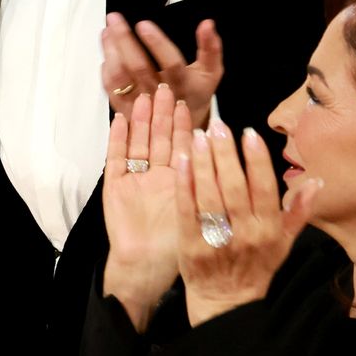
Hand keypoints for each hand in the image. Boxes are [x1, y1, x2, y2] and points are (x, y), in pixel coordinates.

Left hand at [101, 14, 222, 127]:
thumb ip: (211, 48)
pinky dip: (105, 71)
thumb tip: (207, 24)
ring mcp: (141, 105)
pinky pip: (111, 90)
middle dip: (124, 40)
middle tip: (114, 19)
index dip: (157, 44)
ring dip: (110, 52)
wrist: (181, 129)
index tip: (143, 24)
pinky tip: (106, 54)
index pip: (171, 63)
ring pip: (121, 77)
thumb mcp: (211, 73)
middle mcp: (161, 96)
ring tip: (107, 31)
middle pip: (139, 67)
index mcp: (184, 85)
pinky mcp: (126, 111)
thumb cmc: (194, 95)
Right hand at [102, 88, 193, 331]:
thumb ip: (216, 191)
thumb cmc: (177, 248)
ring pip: (139, 142)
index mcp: (179, 182)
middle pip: (160, 139)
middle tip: (165, 86)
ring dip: (142, 120)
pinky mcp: (114, 187)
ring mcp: (134, 180)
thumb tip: (241, 169)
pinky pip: (116, 158)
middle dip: (164, 114)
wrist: (146, 269)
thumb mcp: (203, 216)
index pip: (184, 147)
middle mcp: (157, 177)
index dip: (186, 126)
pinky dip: (117, 139)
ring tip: (145, 96)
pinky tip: (120, 118)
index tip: (188, 102)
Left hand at [176, 115, 320, 324]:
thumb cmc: (257, 268)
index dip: (257, 159)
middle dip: (227, 154)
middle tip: (218, 125)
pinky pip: (187, 211)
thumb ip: (300, 211)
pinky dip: (184, 185)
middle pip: (235, 188)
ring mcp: (216, 241)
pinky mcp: (191, 246)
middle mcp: (244, 235)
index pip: (264, 188)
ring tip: (200, 135)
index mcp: (268, 230)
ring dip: (204, 163)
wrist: (226, 303)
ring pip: (210, 196)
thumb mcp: (284, 243)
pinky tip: (182, 161)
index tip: (249, 132)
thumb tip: (317, 181)